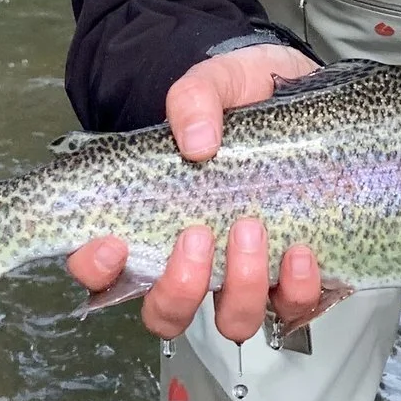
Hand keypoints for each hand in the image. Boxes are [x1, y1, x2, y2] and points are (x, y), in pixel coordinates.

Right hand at [63, 42, 317, 336]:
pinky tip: (301, 253)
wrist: (303, 91)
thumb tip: (195, 141)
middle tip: (196, 236)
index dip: (97, 269)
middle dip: (179, 288)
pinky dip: (297, 290)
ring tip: (252, 230)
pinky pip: (294, 308)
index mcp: (156, 219)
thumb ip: (194, 98)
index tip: (114, 243)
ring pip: (232, 320)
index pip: (105, 268)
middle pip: (167, 312)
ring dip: (240, 289)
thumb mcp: (215, 80)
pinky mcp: (295, 274)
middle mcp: (197, 259)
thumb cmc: (246, 94)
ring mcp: (246, 272)